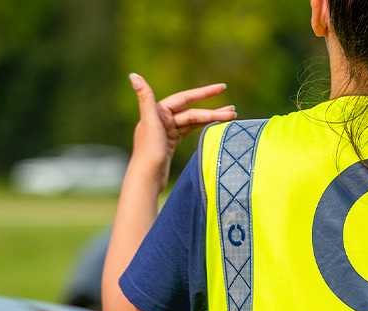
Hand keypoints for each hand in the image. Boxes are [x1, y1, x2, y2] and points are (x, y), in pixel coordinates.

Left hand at [128, 73, 237, 189]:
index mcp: (158, 111)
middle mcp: (161, 119)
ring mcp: (166, 131)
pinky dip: (202, 128)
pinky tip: (214, 126)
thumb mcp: (150, 123)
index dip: (205, 93)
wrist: (146, 178)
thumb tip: (134, 74)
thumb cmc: (148, 151)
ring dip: (211, 119)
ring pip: (193, 122)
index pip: (186, 98)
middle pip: (192, 112)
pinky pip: (189, 131)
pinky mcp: (170, 143)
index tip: (223, 88)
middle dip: (213, 111)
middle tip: (234, 111)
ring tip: (231, 117)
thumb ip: (145, 98)